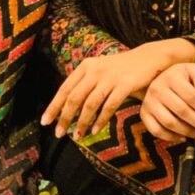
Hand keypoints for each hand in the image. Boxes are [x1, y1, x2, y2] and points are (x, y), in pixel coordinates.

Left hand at [41, 44, 171, 139]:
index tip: (45, 122)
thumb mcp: (100, 70)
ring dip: (82, 122)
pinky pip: (109, 106)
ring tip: (78, 136)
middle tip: (58, 134)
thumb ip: (86, 83)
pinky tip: (95, 130)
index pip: (65, 89)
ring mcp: (110, 77)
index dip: (54, 107)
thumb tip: (67, 105)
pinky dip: (101, 120)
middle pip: (74, 98)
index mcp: (86, 66)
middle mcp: (95, 70)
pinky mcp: (125, 84)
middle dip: (64, 118)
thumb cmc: (123, 68)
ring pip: (90, 104)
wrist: (149, 58)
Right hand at [140, 63, 194, 143]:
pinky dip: (171, 137)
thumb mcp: (194, 70)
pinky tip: (185, 138)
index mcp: (171, 77)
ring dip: (188, 132)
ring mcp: (148, 103)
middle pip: (182, 111)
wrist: (160, 79)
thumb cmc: (182, 76)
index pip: (192, 97)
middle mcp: (157, 89)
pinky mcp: (144, 115)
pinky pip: (156, 131)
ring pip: (170, 122)